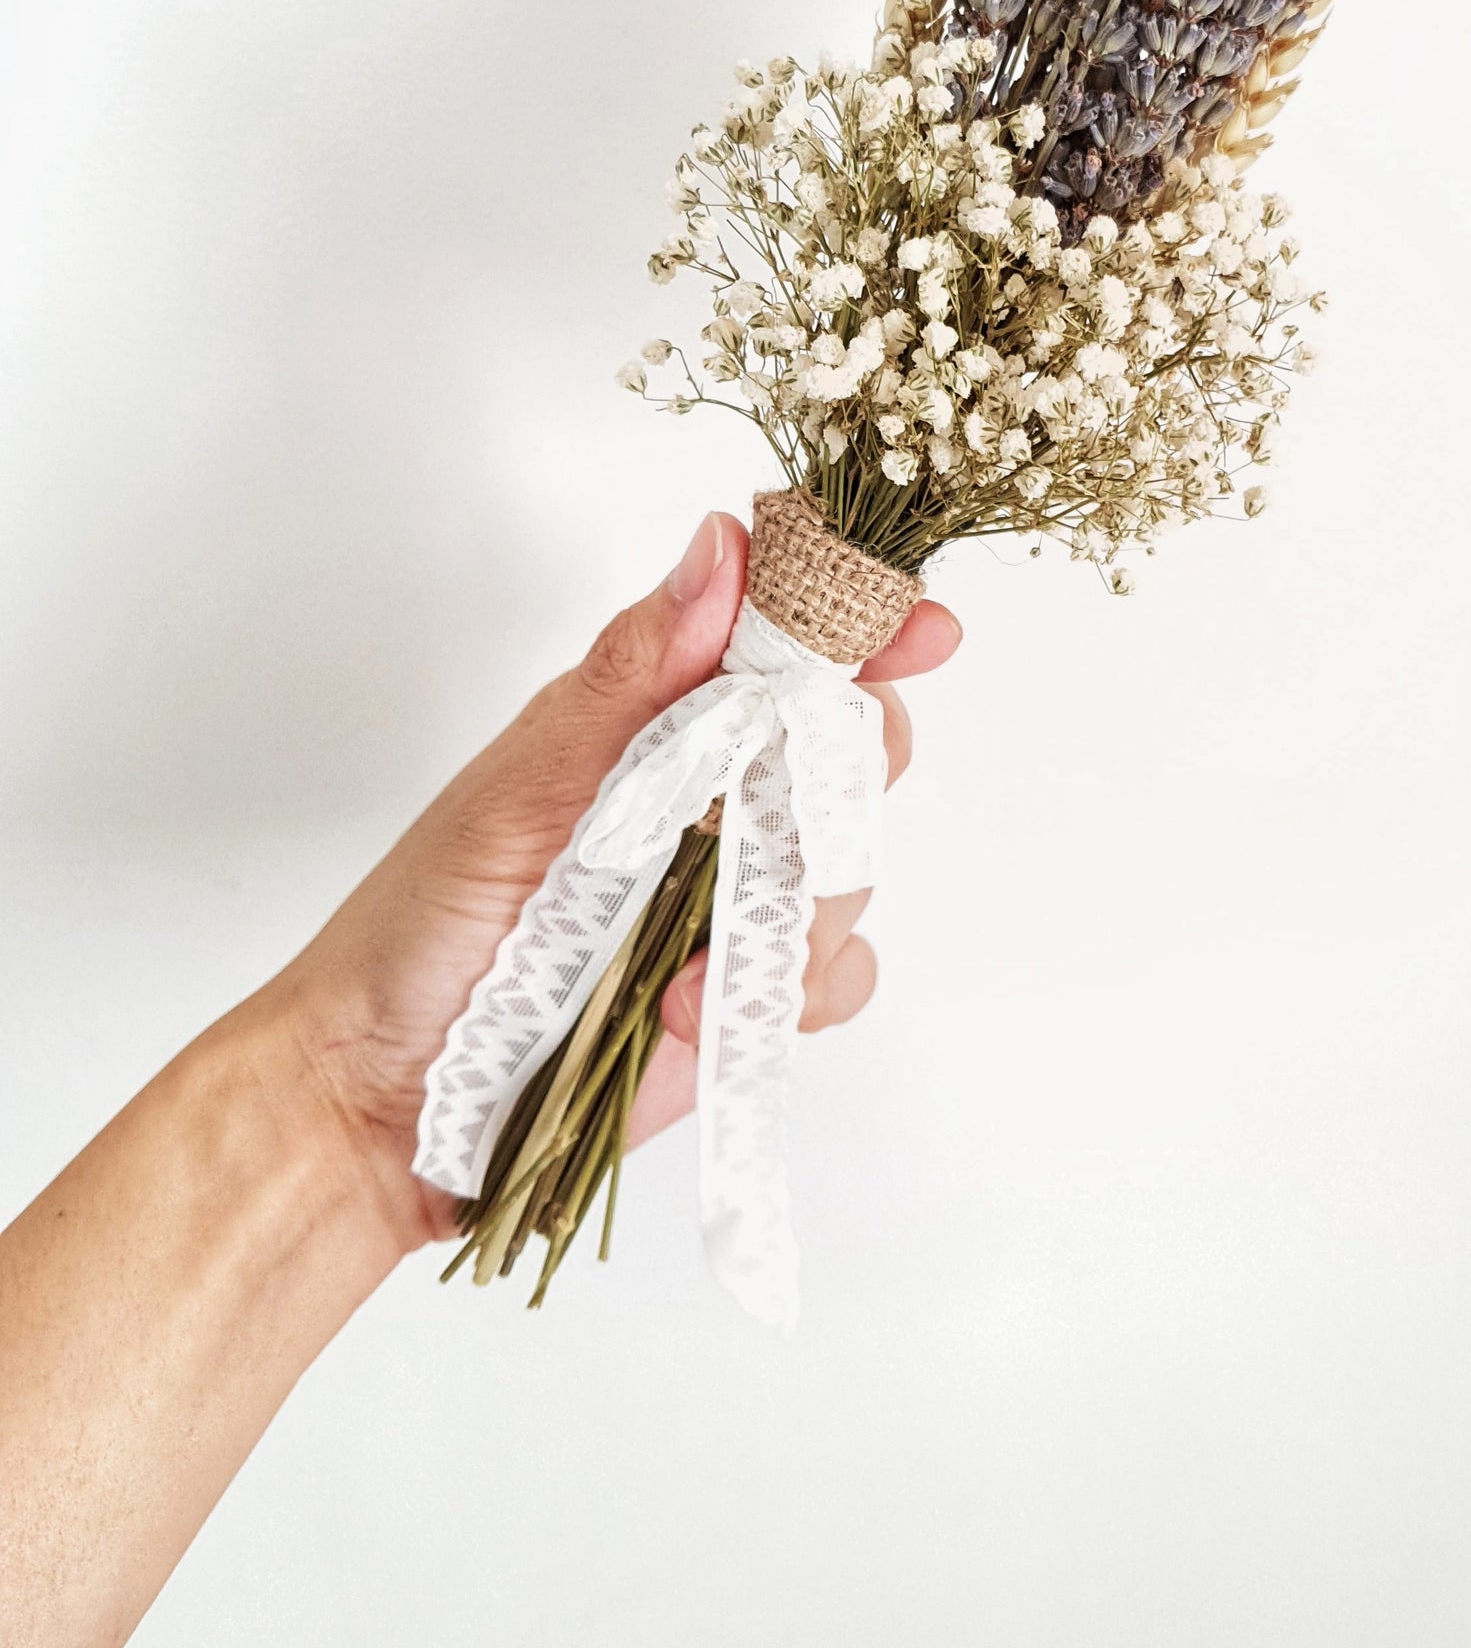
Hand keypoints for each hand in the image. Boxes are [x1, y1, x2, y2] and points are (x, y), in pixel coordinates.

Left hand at [270, 511, 959, 1252]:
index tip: (914, 628)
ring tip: (697, 951)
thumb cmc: (420, 927)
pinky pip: (835, 977)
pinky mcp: (739, 996)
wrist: (379, 1103)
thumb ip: (637, 673)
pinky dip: (792, 994)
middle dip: (851, 773)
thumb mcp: (524, 783)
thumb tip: (724, 545)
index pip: (777, 642)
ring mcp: (727, 899)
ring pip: (850, 866)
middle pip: (846, 748)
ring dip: (801, 908)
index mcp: (650, 720)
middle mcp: (704, 801)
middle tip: (807, 803)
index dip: (855, 624)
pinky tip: (691, 1010)